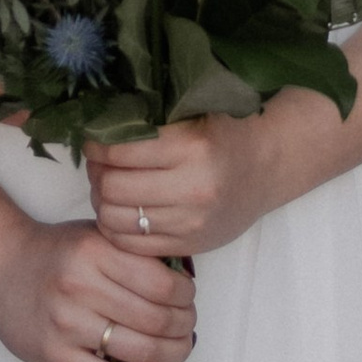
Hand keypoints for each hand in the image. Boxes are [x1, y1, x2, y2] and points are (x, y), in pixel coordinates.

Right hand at [0, 216, 195, 361]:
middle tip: (188, 325)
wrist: (0, 269)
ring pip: (140, 350)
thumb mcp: (96, 235)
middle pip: (157, 319)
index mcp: (94, 252)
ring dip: (173, 354)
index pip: (163, 284)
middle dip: (184, 326)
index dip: (186, 296)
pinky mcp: (56, 356)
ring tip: (180, 349)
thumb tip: (187, 281)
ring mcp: (66, 325)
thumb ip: (136, 252)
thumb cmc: (55, 253)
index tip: (188, 298)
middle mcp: (79, 287)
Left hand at [87, 113, 290, 259]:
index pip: (120, 152)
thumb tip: (98, 127)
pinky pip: (132, 245)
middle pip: (112, 188)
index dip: (97, 146)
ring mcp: (191, 223)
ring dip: (101, 202)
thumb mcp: (193, 116)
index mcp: (192, 148)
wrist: (268, 167)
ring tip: (108, 187)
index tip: (94, 141)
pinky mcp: (189, 245)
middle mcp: (192, 188)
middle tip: (98, 164)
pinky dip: (116, 228)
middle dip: (96, 174)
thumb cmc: (227, 133)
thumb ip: (150, 122)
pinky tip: (121, 210)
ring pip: (116, 220)